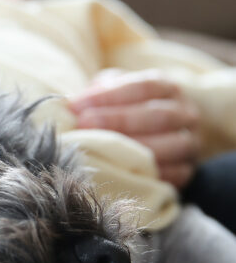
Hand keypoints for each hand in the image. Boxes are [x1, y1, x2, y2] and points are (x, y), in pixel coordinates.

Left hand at [68, 70, 200, 189]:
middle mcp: (185, 113)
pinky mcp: (188, 171)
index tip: (77, 105)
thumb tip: (71, 105)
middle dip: (119, 121)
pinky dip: (149, 175)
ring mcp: (191, 142)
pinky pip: (174, 175)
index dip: (109, 95)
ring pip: (171, 145)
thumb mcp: (116, 91)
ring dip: (133, 150)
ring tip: (100, 151)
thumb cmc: (128, 109)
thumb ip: (99, 93)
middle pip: (157, 115)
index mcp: (167, 88)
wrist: (162, 133)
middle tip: (84, 125)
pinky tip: (121, 173)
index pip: (143, 87)